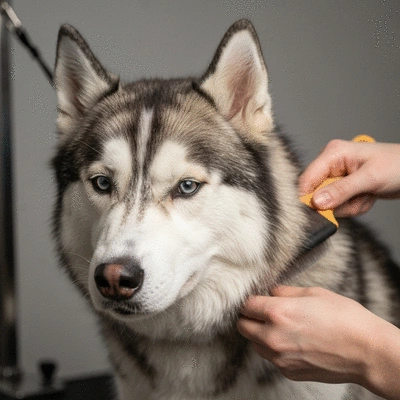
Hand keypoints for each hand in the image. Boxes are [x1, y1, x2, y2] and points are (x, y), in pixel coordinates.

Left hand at [237, 286, 399, 398]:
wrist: (367, 352)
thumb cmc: (345, 318)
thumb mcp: (314, 293)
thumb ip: (286, 291)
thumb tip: (272, 292)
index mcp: (278, 313)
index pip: (246, 306)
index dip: (250, 300)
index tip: (256, 300)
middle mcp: (274, 337)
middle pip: (243, 326)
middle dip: (249, 317)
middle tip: (261, 312)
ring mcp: (280, 358)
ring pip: (254, 344)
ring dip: (259, 334)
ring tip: (277, 327)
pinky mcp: (289, 372)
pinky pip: (271, 358)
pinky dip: (274, 349)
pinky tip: (291, 341)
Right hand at [298, 140, 399, 216]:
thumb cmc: (397, 165)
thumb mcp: (369, 178)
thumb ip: (341, 190)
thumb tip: (317, 202)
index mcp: (332, 153)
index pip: (307, 179)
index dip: (309, 198)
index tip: (319, 213)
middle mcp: (330, 164)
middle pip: (318, 194)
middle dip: (339, 203)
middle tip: (360, 198)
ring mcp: (336, 176)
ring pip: (329, 203)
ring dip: (349, 205)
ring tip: (367, 195)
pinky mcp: (342, 186)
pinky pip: (339, 205)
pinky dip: (354, 206)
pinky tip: (367, 197)